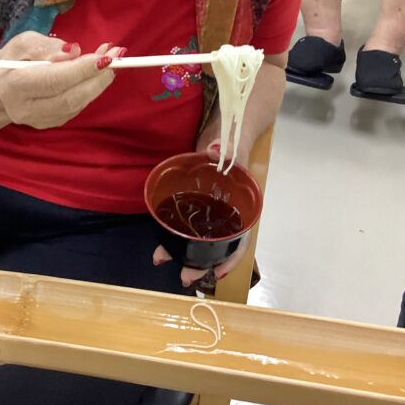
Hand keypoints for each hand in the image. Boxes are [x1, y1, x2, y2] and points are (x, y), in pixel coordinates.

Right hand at [0, 33, 121, 129]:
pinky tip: (99, 72)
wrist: (3, 84)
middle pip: (70, 97)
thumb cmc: (15, 58)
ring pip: (77, 104)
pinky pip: (77, 106)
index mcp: (14, 86)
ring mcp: (39, 120)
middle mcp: (25, 109)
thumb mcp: (25, 43)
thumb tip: (74, 52)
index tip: (105, 56)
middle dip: (98, 77)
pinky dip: (92, 89)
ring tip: (113, 59)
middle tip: (118, 56)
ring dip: (99, 82)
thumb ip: (47, 47)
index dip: (82, 69)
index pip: (54, 80)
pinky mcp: (51, 123)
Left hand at [152, 137, 251, 287]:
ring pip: (200, 235)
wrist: (226, 126)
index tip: (217, 273)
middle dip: (200, 262)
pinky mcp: (195, 198)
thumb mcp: (233, 143)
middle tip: (184, 278)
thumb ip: (229, 150)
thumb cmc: (234, 138)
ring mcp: (211, 205)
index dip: (231, 258)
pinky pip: (186, 220)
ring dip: (184, 251)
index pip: (241, 237)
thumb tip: (217, 153)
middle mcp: (227, 209)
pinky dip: (175, 232)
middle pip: (217, 243)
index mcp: (242, 202)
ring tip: (163, 261)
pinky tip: (162, 241)